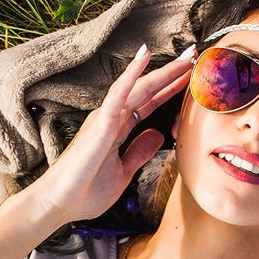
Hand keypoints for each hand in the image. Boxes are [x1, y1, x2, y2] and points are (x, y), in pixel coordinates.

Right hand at [30, 44, 193, 226]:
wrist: (62, 204)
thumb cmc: (86, 190)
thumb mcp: (124, 172)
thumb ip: (139, 152)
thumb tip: (159, 135)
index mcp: (119, 129)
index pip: (150, 103)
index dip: (171, 89)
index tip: (192, 77)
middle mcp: (113, 118)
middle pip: (148, 90)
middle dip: (173, 73)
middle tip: (196, 55)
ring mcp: (106, 118)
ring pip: (139, 87)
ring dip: (162, 70)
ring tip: (185, 54)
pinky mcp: (101, 124)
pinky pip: (119, 94)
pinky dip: (132, 75)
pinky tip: (145, 57)